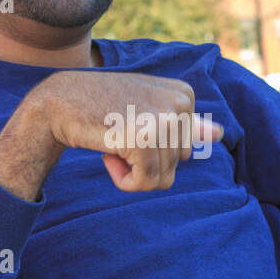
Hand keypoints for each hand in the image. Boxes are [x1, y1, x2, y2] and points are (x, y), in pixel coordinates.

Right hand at [0, 71, 222, 196]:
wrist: (59, 102)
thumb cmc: (101, 106)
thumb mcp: (146, 109)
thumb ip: (183, 124)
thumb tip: (220, 134)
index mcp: (185, 94)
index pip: (186, 147)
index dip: (155, 147)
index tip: (129, 123)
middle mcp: (180, 104)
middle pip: (178, 163)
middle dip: (145, 159)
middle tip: (117, 131)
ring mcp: (163, 121)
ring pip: (163, 177)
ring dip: (133, 170)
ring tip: (112, 139)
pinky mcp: (144, 141)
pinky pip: (145, 184)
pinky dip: (124, 180)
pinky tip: (108, 154)